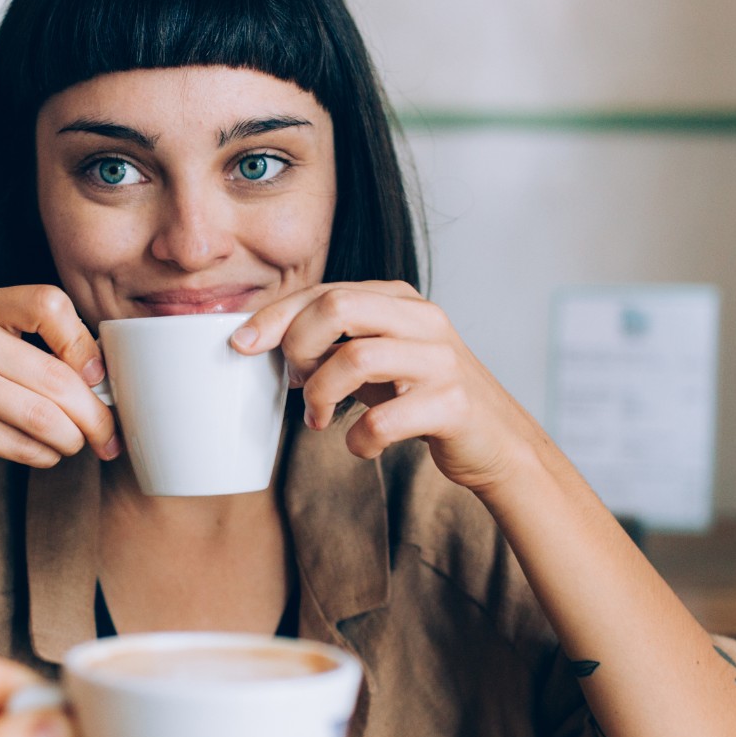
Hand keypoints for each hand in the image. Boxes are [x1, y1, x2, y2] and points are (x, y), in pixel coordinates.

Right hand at [0, 285, 119, 485]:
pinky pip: (18, 443)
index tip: (96, 375)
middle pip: (56, 376)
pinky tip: (45, 454)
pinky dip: (43, 454)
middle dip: (94, 413)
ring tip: (76, 446)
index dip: (84, 342)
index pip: (49, 304)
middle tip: (108, 434)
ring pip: (43, 415)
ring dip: (72, 439)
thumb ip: (16, 346)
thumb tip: (95, 378)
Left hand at [231, 281, 543, 495]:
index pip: (325, 291)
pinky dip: (358, 440)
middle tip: (294, 383)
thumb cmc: (423, 397)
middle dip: (298, 347)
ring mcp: (441, 360)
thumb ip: (334, 340)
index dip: (275, 316)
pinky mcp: (453, 405)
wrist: (495, 441)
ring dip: (320, 396)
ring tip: (318, 419)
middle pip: (337, 307)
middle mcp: (423, 320)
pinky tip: (361, 445)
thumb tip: (261, 339)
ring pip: (355, 358)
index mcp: (400, 300)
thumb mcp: (379, 357)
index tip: (241, 344)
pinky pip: (383, 420)